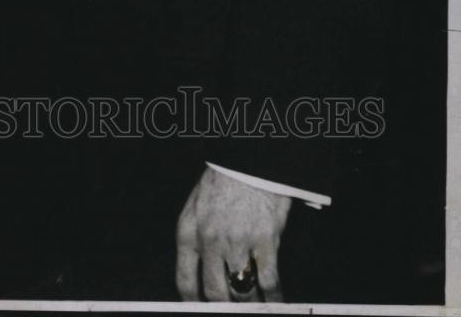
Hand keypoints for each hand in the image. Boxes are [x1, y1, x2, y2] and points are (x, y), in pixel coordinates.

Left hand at [175, 168, 290, 301]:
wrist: (247, 159)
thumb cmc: (222, 180)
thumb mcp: (196, 206)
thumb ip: (195, 238)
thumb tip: (201, 269)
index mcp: (188, 232)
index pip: (186, 281)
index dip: (195, 303)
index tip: (203, 308)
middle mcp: (210, 241)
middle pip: (215, 292)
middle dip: (225, 307)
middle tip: (232, 308)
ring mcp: (237, 242)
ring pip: (242, 290)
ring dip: (249, 303)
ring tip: (254, 306)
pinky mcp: (264, 240)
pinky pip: (268, 281)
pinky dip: (273, 297)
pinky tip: (275, 302)